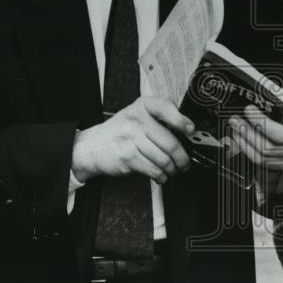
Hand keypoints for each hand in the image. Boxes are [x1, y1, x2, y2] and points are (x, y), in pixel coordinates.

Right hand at [71, 96, 193, 184]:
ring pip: (163, 159)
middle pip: (170, 142)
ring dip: (173, 169)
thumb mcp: (138, 116)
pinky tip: (161, 175)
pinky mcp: (127, 157)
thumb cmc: (121, 132)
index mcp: (143, 106)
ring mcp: (130, 138)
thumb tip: (188, 134)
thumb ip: (160, 120)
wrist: (92, 146)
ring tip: (173, 170)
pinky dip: (161, 176)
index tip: (191, 131)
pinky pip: (153, 169)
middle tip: (185, 163)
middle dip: (182, 157)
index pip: (166, 108)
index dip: (182, 121)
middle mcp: (136, 120)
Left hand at [228, 87, 282, 188]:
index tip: (278, 103)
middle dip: (260, 124)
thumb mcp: (271, 94)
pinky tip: (237, 135)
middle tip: (246, 111)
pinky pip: (261, 160)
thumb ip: (267, 89)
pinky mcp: (279, 162)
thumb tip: (255, 83)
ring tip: (235, 122)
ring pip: (268, 149)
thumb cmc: (270, 108)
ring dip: (247, 135)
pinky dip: (245, 147)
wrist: (267, 128)